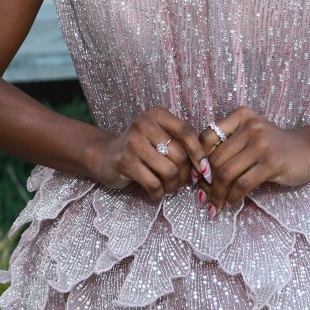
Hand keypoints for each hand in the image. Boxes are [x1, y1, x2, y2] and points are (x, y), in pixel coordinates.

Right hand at [87, 107, 206, 201]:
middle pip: (179, 155)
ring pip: (169, 171)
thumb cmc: (141, 148)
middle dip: (185, 175)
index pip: (186, 131)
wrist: (105, 156)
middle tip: (182, 183)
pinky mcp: (124, 162)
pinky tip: (156, 193)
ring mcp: (133, 143)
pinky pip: (153, 184)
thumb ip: (180, 144)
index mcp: (157, 114)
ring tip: (169, 187)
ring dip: (173, 186)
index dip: (199, 153)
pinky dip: (159, 194)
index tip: (205, 169)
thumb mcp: (159, 137)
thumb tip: (205, 168)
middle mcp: (144, 124)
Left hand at [197, 106, 309, 211]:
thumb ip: (228, 145)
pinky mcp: (272, 163)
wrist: (309, 150)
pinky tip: (231, 203)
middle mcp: (251, 126)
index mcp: (241, 116)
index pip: (207, 137)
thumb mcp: (250, 135)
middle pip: (215, 158)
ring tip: (214, 205)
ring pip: (227, 173)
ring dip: (217, 194)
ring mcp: (262, 144)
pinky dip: (233, 197)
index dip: (198, 159)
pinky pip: (243, 184)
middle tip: (203, 197)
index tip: (196, 176)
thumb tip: (198, 172)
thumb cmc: (274, 145)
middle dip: (206, 182)